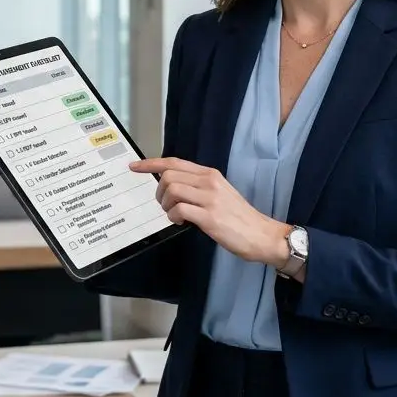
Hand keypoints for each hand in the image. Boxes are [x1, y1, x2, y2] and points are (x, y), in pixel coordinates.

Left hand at [130, 157, 288, 266]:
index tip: (135, 166)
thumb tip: (172, 188)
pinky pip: (179, 210)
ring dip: (166, 205)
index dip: (151, 163)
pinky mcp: (210, 216)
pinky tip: (181, 222)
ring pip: (172, 190)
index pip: (174, 162)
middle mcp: (209, 181)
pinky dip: (173, 217)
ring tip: (175, 215)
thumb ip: (198, 187)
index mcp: (210, 174)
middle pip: (168, 176)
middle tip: (166, 206)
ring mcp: (210, 198)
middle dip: (159, 192)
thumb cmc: (239, 217)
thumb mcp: (219, 193)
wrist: (262, 234)